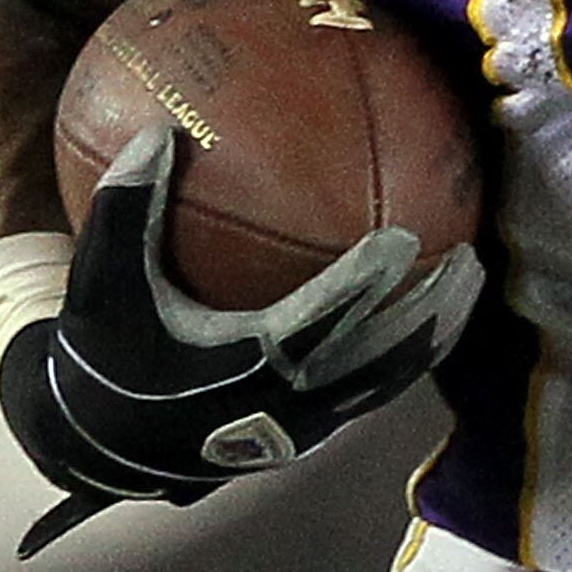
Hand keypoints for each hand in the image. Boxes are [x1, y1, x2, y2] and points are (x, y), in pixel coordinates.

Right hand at [0, 124, 478, 533]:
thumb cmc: (105, 348)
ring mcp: (302, 426)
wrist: (101, 438)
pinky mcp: (308, 433)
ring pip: (388, 383)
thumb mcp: (102, 279)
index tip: (402, 239)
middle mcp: (283, 404)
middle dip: (429, 313)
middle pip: (380, 360)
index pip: (320, 322)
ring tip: (469, 283)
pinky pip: (373, 391)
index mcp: (242, 366)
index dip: (364, 284)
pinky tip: (430, 311)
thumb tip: (159, 132)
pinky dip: (408, 353)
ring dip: (433, 336)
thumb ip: (127, 208)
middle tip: (469, 260)